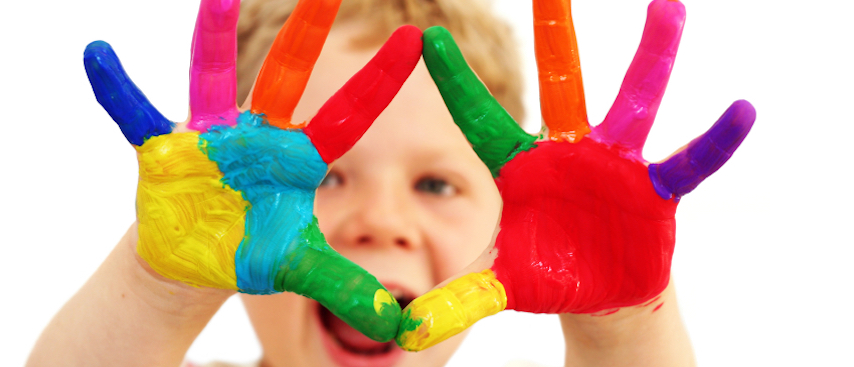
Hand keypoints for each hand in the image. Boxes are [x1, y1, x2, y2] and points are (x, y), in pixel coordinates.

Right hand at [83, 0, 421, 341]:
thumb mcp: (300, 269)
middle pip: (288, 77)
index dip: (379, 81)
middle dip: (307, 34)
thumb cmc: (252, 252)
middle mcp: (259, 135)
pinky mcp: (166, 150)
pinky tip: (98, 55)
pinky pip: (136, 114)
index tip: (413, 39)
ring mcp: (212, 137)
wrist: (196, 260)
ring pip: (211, 77)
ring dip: (213, 40)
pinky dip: (118, 89)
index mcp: (298, 158)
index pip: (350, 115)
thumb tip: (393, 322)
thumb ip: (344, 287)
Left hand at [396, 0, 754, 349]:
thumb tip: (412, 331)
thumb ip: (463, 299)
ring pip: (633, 103)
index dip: (457, 84)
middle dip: (555, 38)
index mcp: (522, 168)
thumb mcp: (504, 286)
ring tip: (669, 8)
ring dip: (652, 58)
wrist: (600, 291)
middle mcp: (568, 153)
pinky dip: (713, 143)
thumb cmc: (548, 275)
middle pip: (562, 87)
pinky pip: (688, 163)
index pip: (482, 120)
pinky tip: (742, 111)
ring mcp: (614, 165)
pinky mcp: (653, 189)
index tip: (428, 39)